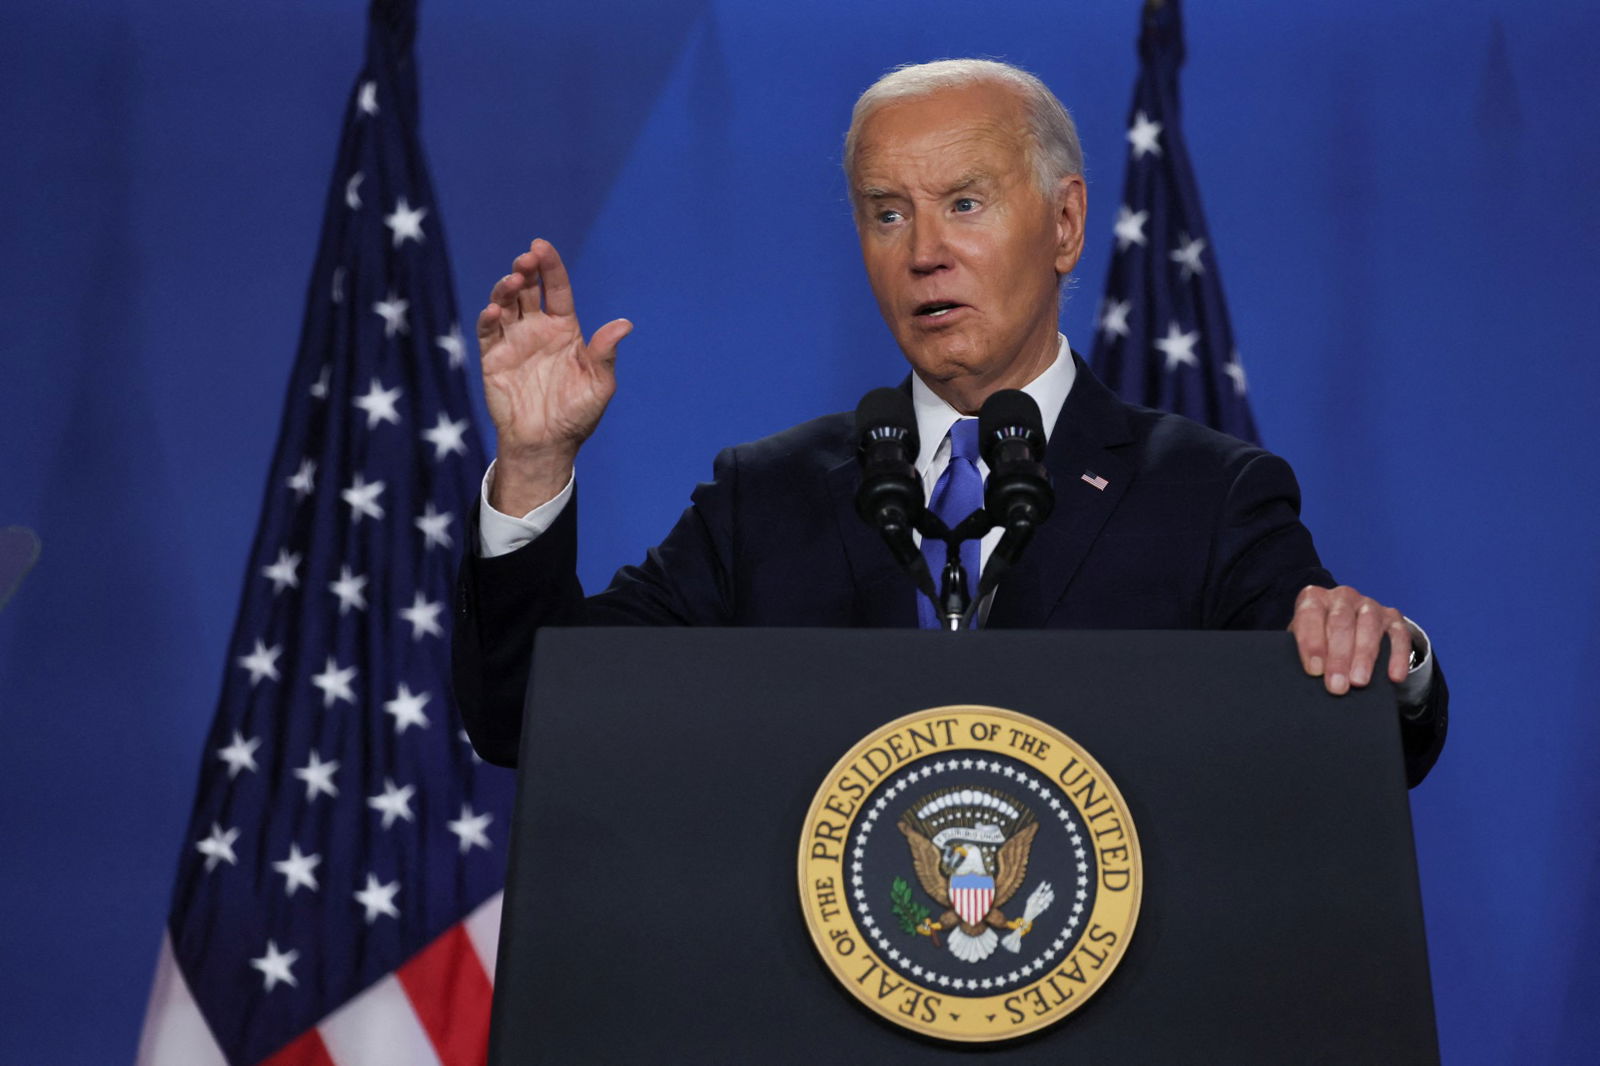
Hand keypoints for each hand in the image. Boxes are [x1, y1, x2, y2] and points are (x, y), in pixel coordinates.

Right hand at [477, 239, 632, 513]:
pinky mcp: (494, 357)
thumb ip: (605, 353)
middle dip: (525, 270)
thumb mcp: (599, 386)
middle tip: (525, 260)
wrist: (546, 444)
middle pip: (528, 289)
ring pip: (506, 303)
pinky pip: (488, 331)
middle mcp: (538, 329)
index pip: (556, 289)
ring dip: (506, 289)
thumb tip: (625, 324)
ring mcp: (514, 341)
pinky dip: (489, 317)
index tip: (541, 247)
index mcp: (565, 329)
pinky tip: (496, 311)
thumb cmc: (577, 415)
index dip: (550, 266)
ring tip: (511, 283)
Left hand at [1288, 585, 1412, 694]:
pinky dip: (1397, 656)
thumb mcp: (1303, 640)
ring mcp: (1369, 605)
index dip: (1312, 643)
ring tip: (1359, 682)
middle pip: (1340, 621)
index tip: (1314, 670)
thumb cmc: (1318, 638)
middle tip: (1337, 685)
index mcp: (1314, 598)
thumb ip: (1304, 651)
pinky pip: (1399, 635)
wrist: (1345, 629)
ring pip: (1369, 625)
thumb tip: (1309, 676)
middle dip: (1338, 656)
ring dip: (1364, 656)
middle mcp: (1342, 596)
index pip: (1310, 614)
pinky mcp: (1393, 618)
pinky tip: (1394, 676)